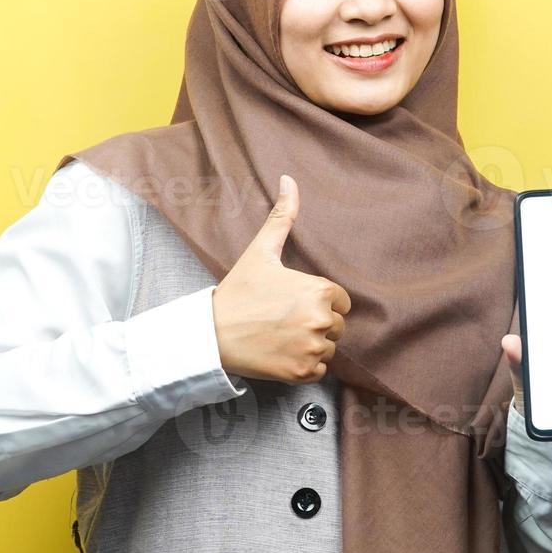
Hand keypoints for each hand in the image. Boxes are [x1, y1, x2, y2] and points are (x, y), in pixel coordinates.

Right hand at [212, 175, 351, 383]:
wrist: (211, 334)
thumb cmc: (238, 291)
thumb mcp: (261, 251)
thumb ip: (282, 216)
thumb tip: (288, 179)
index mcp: (319, 289)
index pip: (340, 301)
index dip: (319, 301)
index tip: (292, 303)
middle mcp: (320, 319)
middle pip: (336, 326)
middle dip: (315, 324)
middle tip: (283, 320)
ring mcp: (312, 348)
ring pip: (328, 348)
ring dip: (310, 345)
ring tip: (281, 336)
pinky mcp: (302, 372)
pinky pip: (319, 370)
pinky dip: (304, 365)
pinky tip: (281, 353)